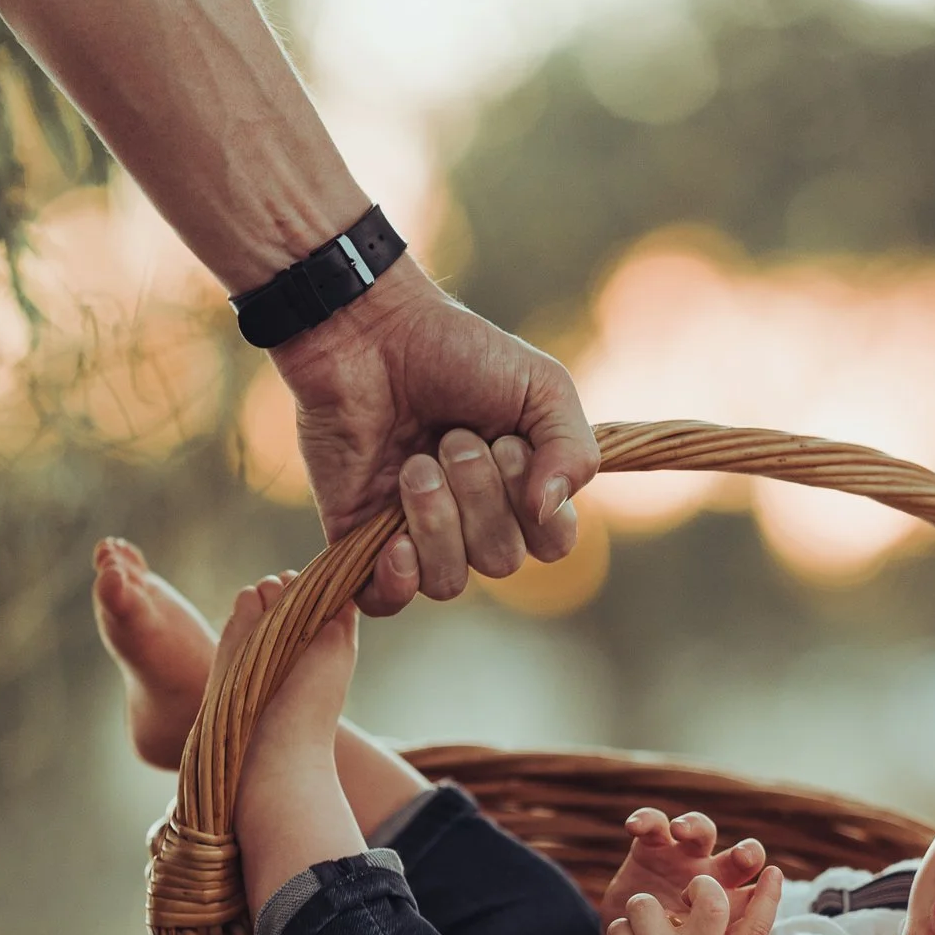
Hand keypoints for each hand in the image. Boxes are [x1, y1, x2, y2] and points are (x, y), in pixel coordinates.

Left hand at [269, 261, 600, 616]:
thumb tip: (550, 511)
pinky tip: (392, 539)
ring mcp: (417, 534)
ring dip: (436, 522)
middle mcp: (474, 521)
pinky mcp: (361, 541)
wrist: (367, 332)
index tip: (507, 443)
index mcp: (522, 490)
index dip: (535, 508)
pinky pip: (386, 602)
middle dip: (480, 498)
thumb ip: (573, 449)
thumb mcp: (541, 385)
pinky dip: (396, 580)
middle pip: (500, 561)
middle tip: (451, 438)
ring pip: (449, 582)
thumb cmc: (456, 350)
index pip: (553, 544)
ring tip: (414, 464)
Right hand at [598, 809, 768, 928]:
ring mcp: (683, 860)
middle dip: (746, 853)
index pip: (759, 900)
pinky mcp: (651, 849)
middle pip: (742, 856)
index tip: (773, 878)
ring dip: (695, 826)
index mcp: (730, 910)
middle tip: (742, 858)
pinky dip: (646, 821)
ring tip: (679, 831)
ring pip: (701, 830)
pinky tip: (633, 828)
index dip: (770, 889)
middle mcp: (714, 879)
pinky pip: (652, 826)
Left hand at [607, 870, 785, 934]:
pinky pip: (619, 928)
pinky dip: (621, 934)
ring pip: (646, 903)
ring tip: (645, 928)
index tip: (774, 871)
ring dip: (643, 910)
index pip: (756, 924)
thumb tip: (695, 928)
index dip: (768, 895)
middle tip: (687, 896)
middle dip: (697, 886)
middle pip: (709, 899)